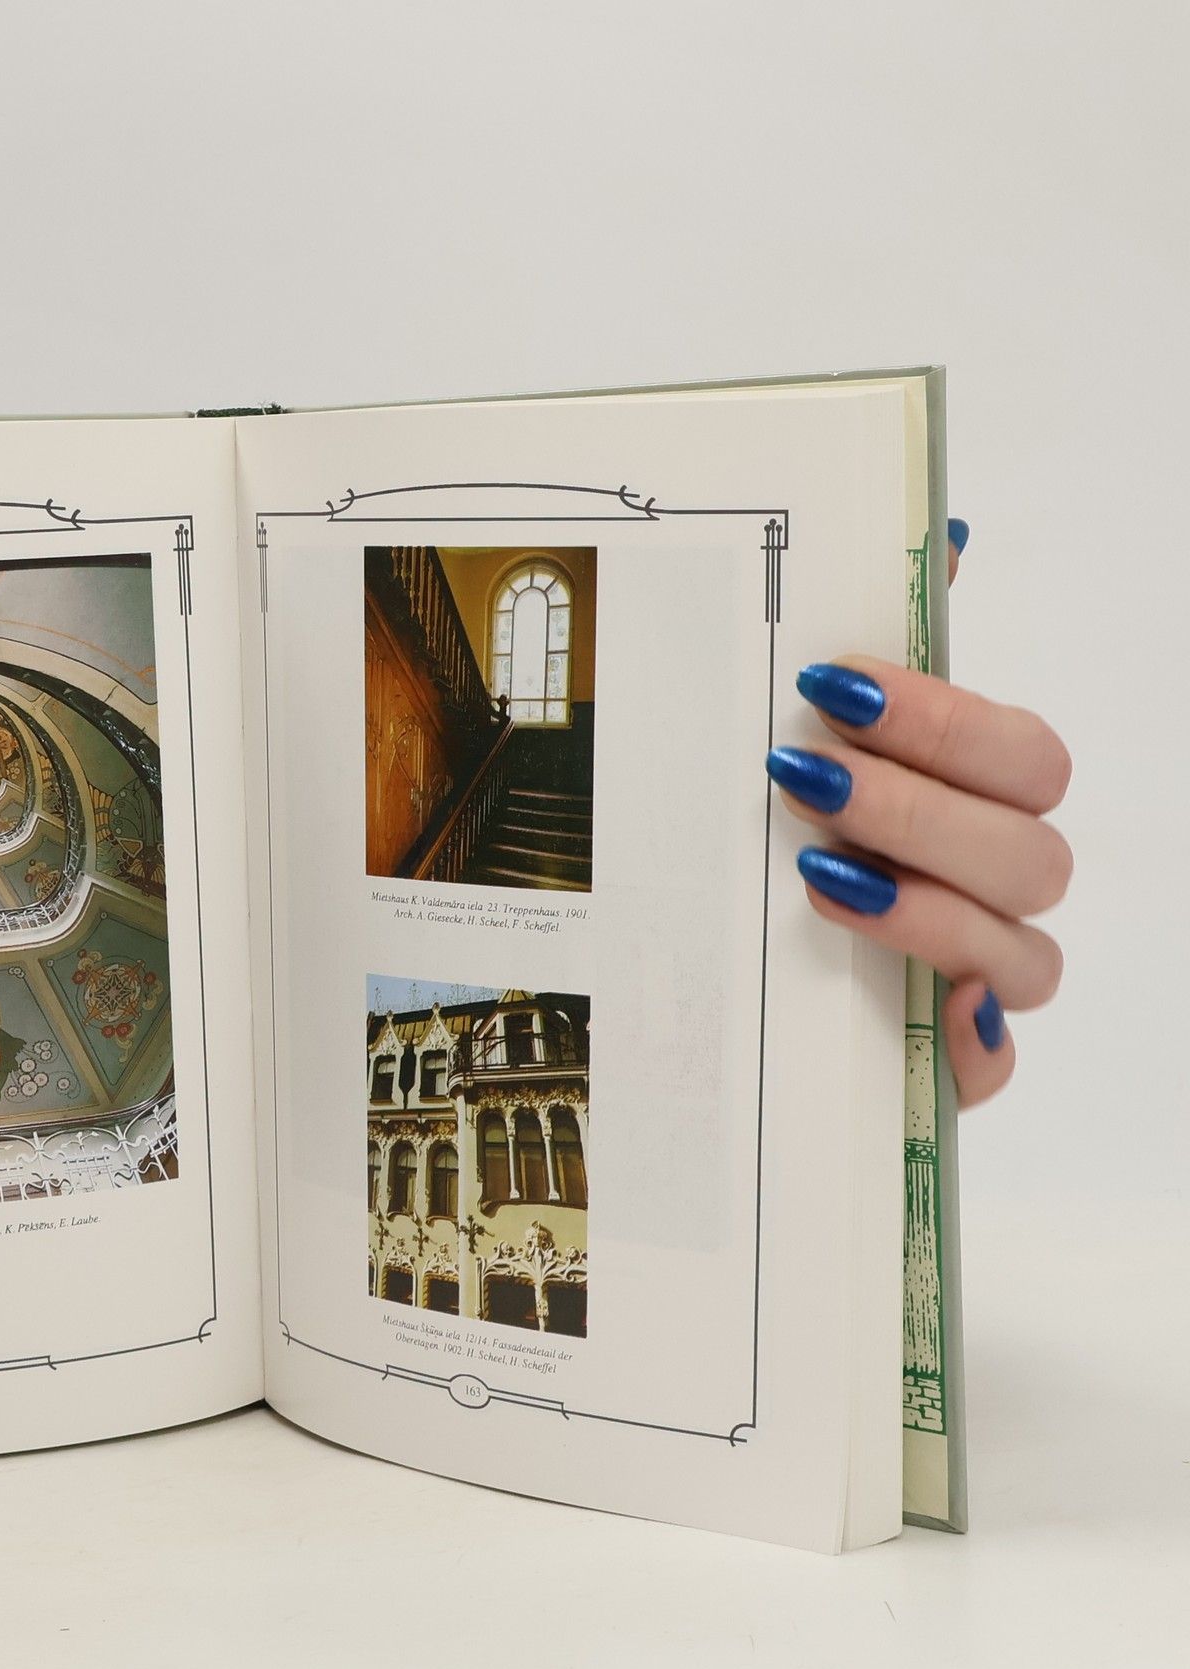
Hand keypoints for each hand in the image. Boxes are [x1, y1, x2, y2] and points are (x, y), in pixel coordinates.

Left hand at [766, 524, 1070, 1108]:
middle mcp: (995, 889)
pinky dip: (971, 1045)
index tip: (831, 686)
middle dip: (917, 808)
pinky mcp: (949, 1064)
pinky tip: (930, 1006)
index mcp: (979, 804)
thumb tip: (945, 533)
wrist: (705, 972)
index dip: (942, 721)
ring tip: (817, 875)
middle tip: (803, 779)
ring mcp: (980, 980)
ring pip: (1025, 953)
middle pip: (1030, 852)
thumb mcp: (805, 741)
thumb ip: (882, 649)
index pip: (1022, 757)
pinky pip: (993, 1067)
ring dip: (927, 909)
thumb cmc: (779, 832)